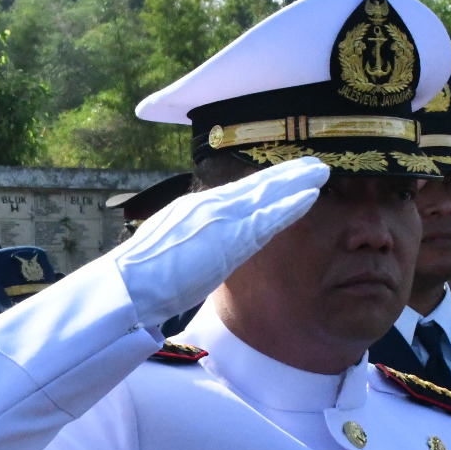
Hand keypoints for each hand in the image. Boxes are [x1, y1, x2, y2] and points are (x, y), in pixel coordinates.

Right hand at [113, 156, 328, 323]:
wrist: (130, 284)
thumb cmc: (142, 277)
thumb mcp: (168, 250)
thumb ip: (191, 243)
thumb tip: (201, 250)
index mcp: (194, 209)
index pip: (237, 194)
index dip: (263, 185)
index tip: (283, 177)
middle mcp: (209, 206)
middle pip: (255, 186)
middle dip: (285, 175)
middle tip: (312, 165)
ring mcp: (221, 218)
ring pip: (266, 196)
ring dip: (296, 183)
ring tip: (320, 172)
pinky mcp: (230, 237)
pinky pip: (268, 218)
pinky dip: (290, 205)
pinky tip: (310, 195)